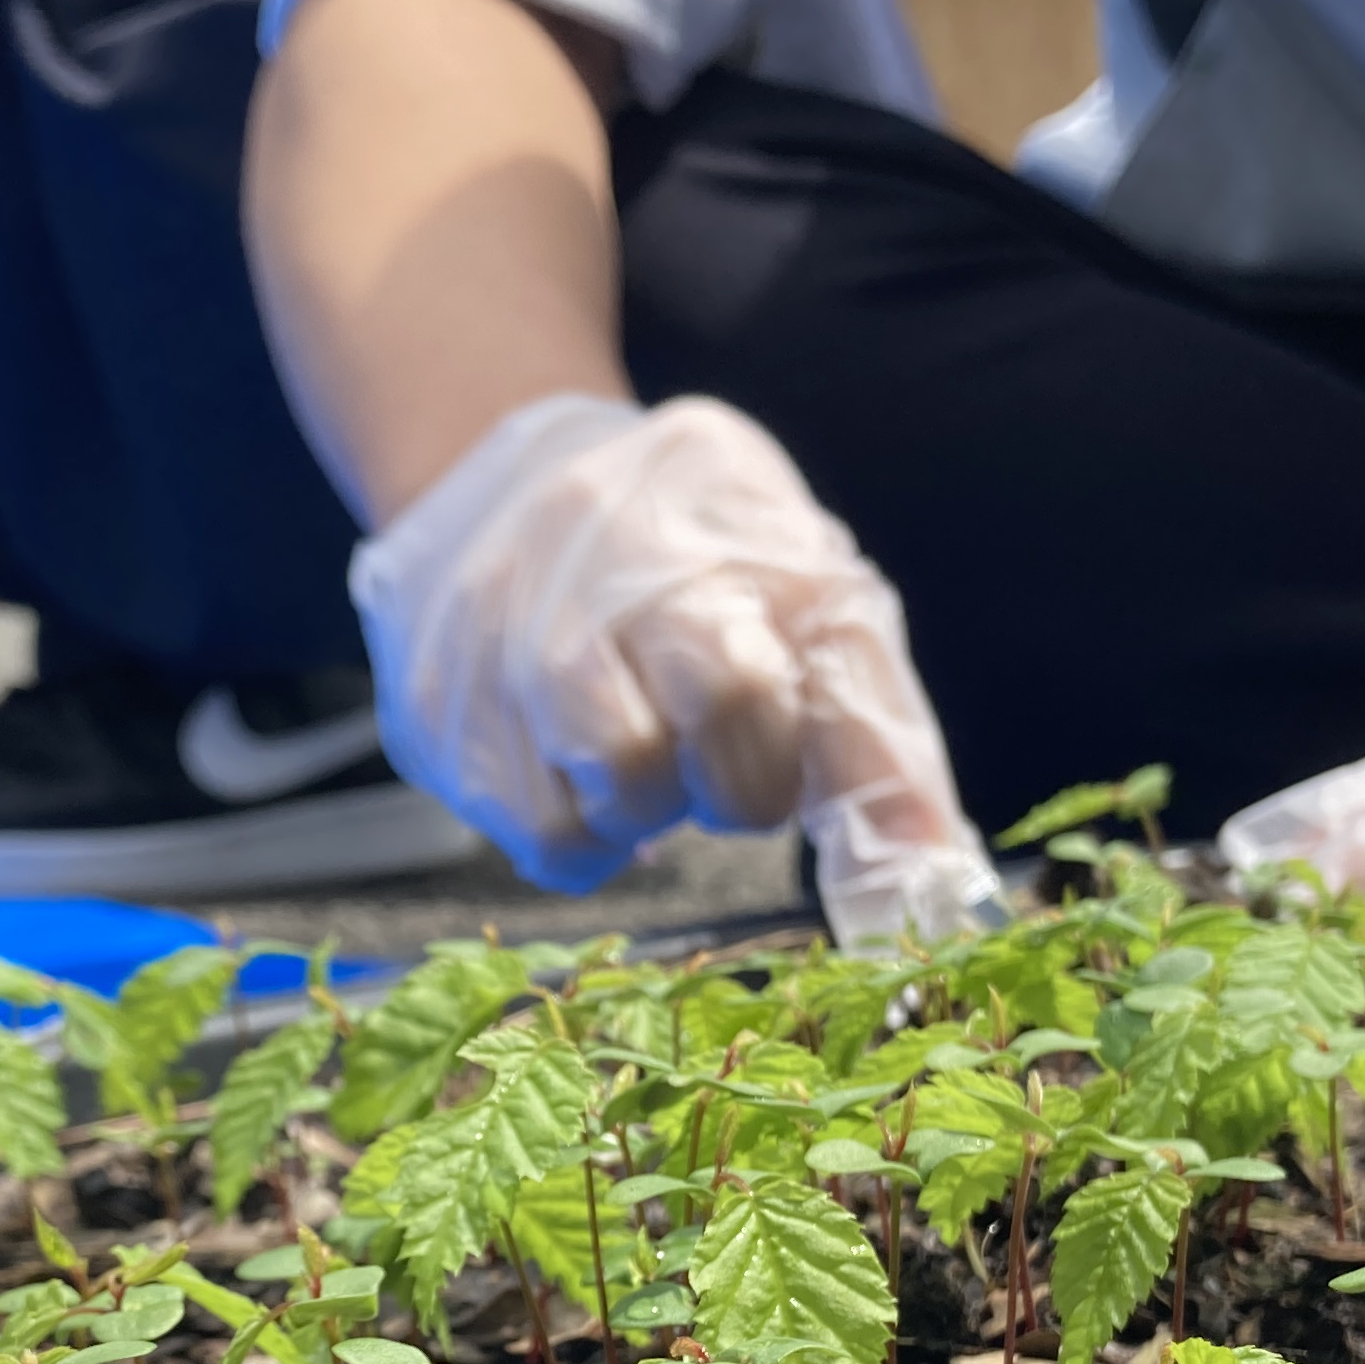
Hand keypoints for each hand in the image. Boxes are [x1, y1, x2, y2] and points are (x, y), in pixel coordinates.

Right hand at [350, 394, 999, 940]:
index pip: (747, 689)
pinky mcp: (433, 709)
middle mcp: (584, 571)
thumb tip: (930, 887)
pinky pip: (532, 837)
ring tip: (640, 753)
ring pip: (592, 809)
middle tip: (712, 766)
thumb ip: (873, 742)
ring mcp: (493, 640)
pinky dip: (579, 833)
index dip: (777, 766)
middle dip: (715, 790)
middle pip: (659, 749)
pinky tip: (577, 771)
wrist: (504, 476)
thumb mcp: (806, 603)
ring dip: (641, 815)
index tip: (775, 765)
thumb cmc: (693, 560)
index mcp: (703, 533)